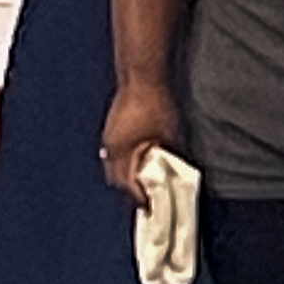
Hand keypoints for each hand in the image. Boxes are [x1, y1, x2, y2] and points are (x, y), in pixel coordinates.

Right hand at [100, 77, 182, 200]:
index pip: (129, 184)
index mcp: (124, 151)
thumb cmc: (157, 103)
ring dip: (124, 174)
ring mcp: (109, 136)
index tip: (149, 206)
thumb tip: (173, 169)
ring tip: (140, 179)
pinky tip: (135, 158)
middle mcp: (112, 146)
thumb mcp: (168, 133)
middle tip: (145, 196)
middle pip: (117, 178)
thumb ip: (168, 154)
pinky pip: (113, 152)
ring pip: (112, 165)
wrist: (142, 76)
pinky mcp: (110, 128)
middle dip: (130, 189)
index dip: (140, 197)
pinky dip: (122, 160)